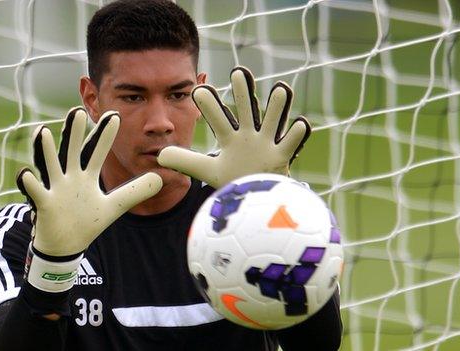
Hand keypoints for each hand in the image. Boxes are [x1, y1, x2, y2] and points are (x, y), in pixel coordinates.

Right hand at [17, 107, 162, 256]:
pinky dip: (28, 183)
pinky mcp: (43, 205)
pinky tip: (25, 172)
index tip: (114, 115)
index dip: (104, 135)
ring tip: (43, 131)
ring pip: (49, 166)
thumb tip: (160, 179)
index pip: (96, 151)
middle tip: (77, 110)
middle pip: (71, 151)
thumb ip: (134, 191)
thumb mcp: (114, 206)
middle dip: (73, 133)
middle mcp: (69, 178)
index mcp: (86, 176)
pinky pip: (35, 192)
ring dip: (45, 150)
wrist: (66, 246)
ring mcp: (55, 189)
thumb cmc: (86, 221)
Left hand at [157, 66, 309, 188]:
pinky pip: (291, 143)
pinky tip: (301, 122)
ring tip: (280, 88)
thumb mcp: (206, 170)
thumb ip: (185, 161)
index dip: (208, 106)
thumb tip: (159, 156)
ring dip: (277, 106)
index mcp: (232, 138)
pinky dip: (296, 134)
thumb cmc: (233, 180)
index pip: (217, 118)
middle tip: (238, 72)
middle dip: (243, 92)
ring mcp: (267, 144)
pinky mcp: (281, 157)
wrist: (255, 197)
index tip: (197, 90)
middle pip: (246, 111)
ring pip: (273, 121)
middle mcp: (250, 136)